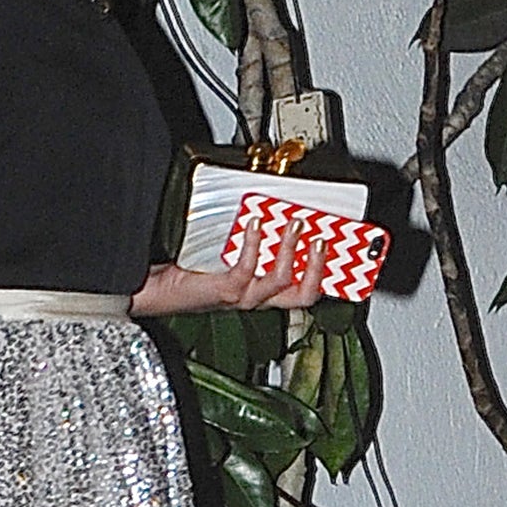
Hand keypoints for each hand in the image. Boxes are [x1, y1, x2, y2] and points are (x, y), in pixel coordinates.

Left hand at [132, 219, 328, 316]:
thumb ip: (257, 238)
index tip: (353, 250)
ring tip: (296, 222)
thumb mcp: (233, 252)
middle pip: (306, 294)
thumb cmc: (191, 270)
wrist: (153, 289)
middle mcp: (257, 298)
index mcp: (264, 291)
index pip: (310, 288)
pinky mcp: (223, 291)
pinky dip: (254, 244)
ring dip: (292, 250)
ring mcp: (241, 297)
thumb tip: (278, 208)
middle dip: (322, 265)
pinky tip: (255, 223)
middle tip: (329, 236)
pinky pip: (247, 269)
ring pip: (281, 281)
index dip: (333, 272)